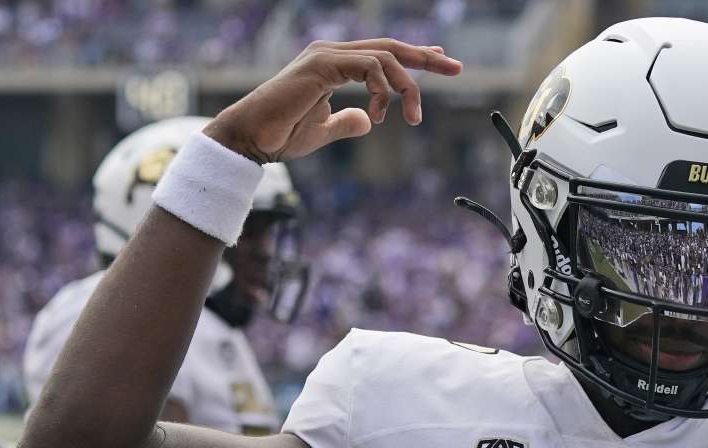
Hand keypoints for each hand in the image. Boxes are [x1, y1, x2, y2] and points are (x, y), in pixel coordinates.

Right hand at [204, 39, 462, 163]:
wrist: (250, 140)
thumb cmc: (281, 136)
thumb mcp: (324, 130)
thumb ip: (348, 122)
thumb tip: (368, 120)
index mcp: (334, 64)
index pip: (382, 53)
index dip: (413, 55)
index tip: (440, 60)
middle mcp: (332, 52)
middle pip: (390, 46)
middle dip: (426, 57)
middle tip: (457, 68)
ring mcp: (326, 54)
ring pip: (384, 56)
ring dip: (407, 87)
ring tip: (415, 117)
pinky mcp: (322, 64)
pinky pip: (368, 65)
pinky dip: (383, 89)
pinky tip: (380, 115)